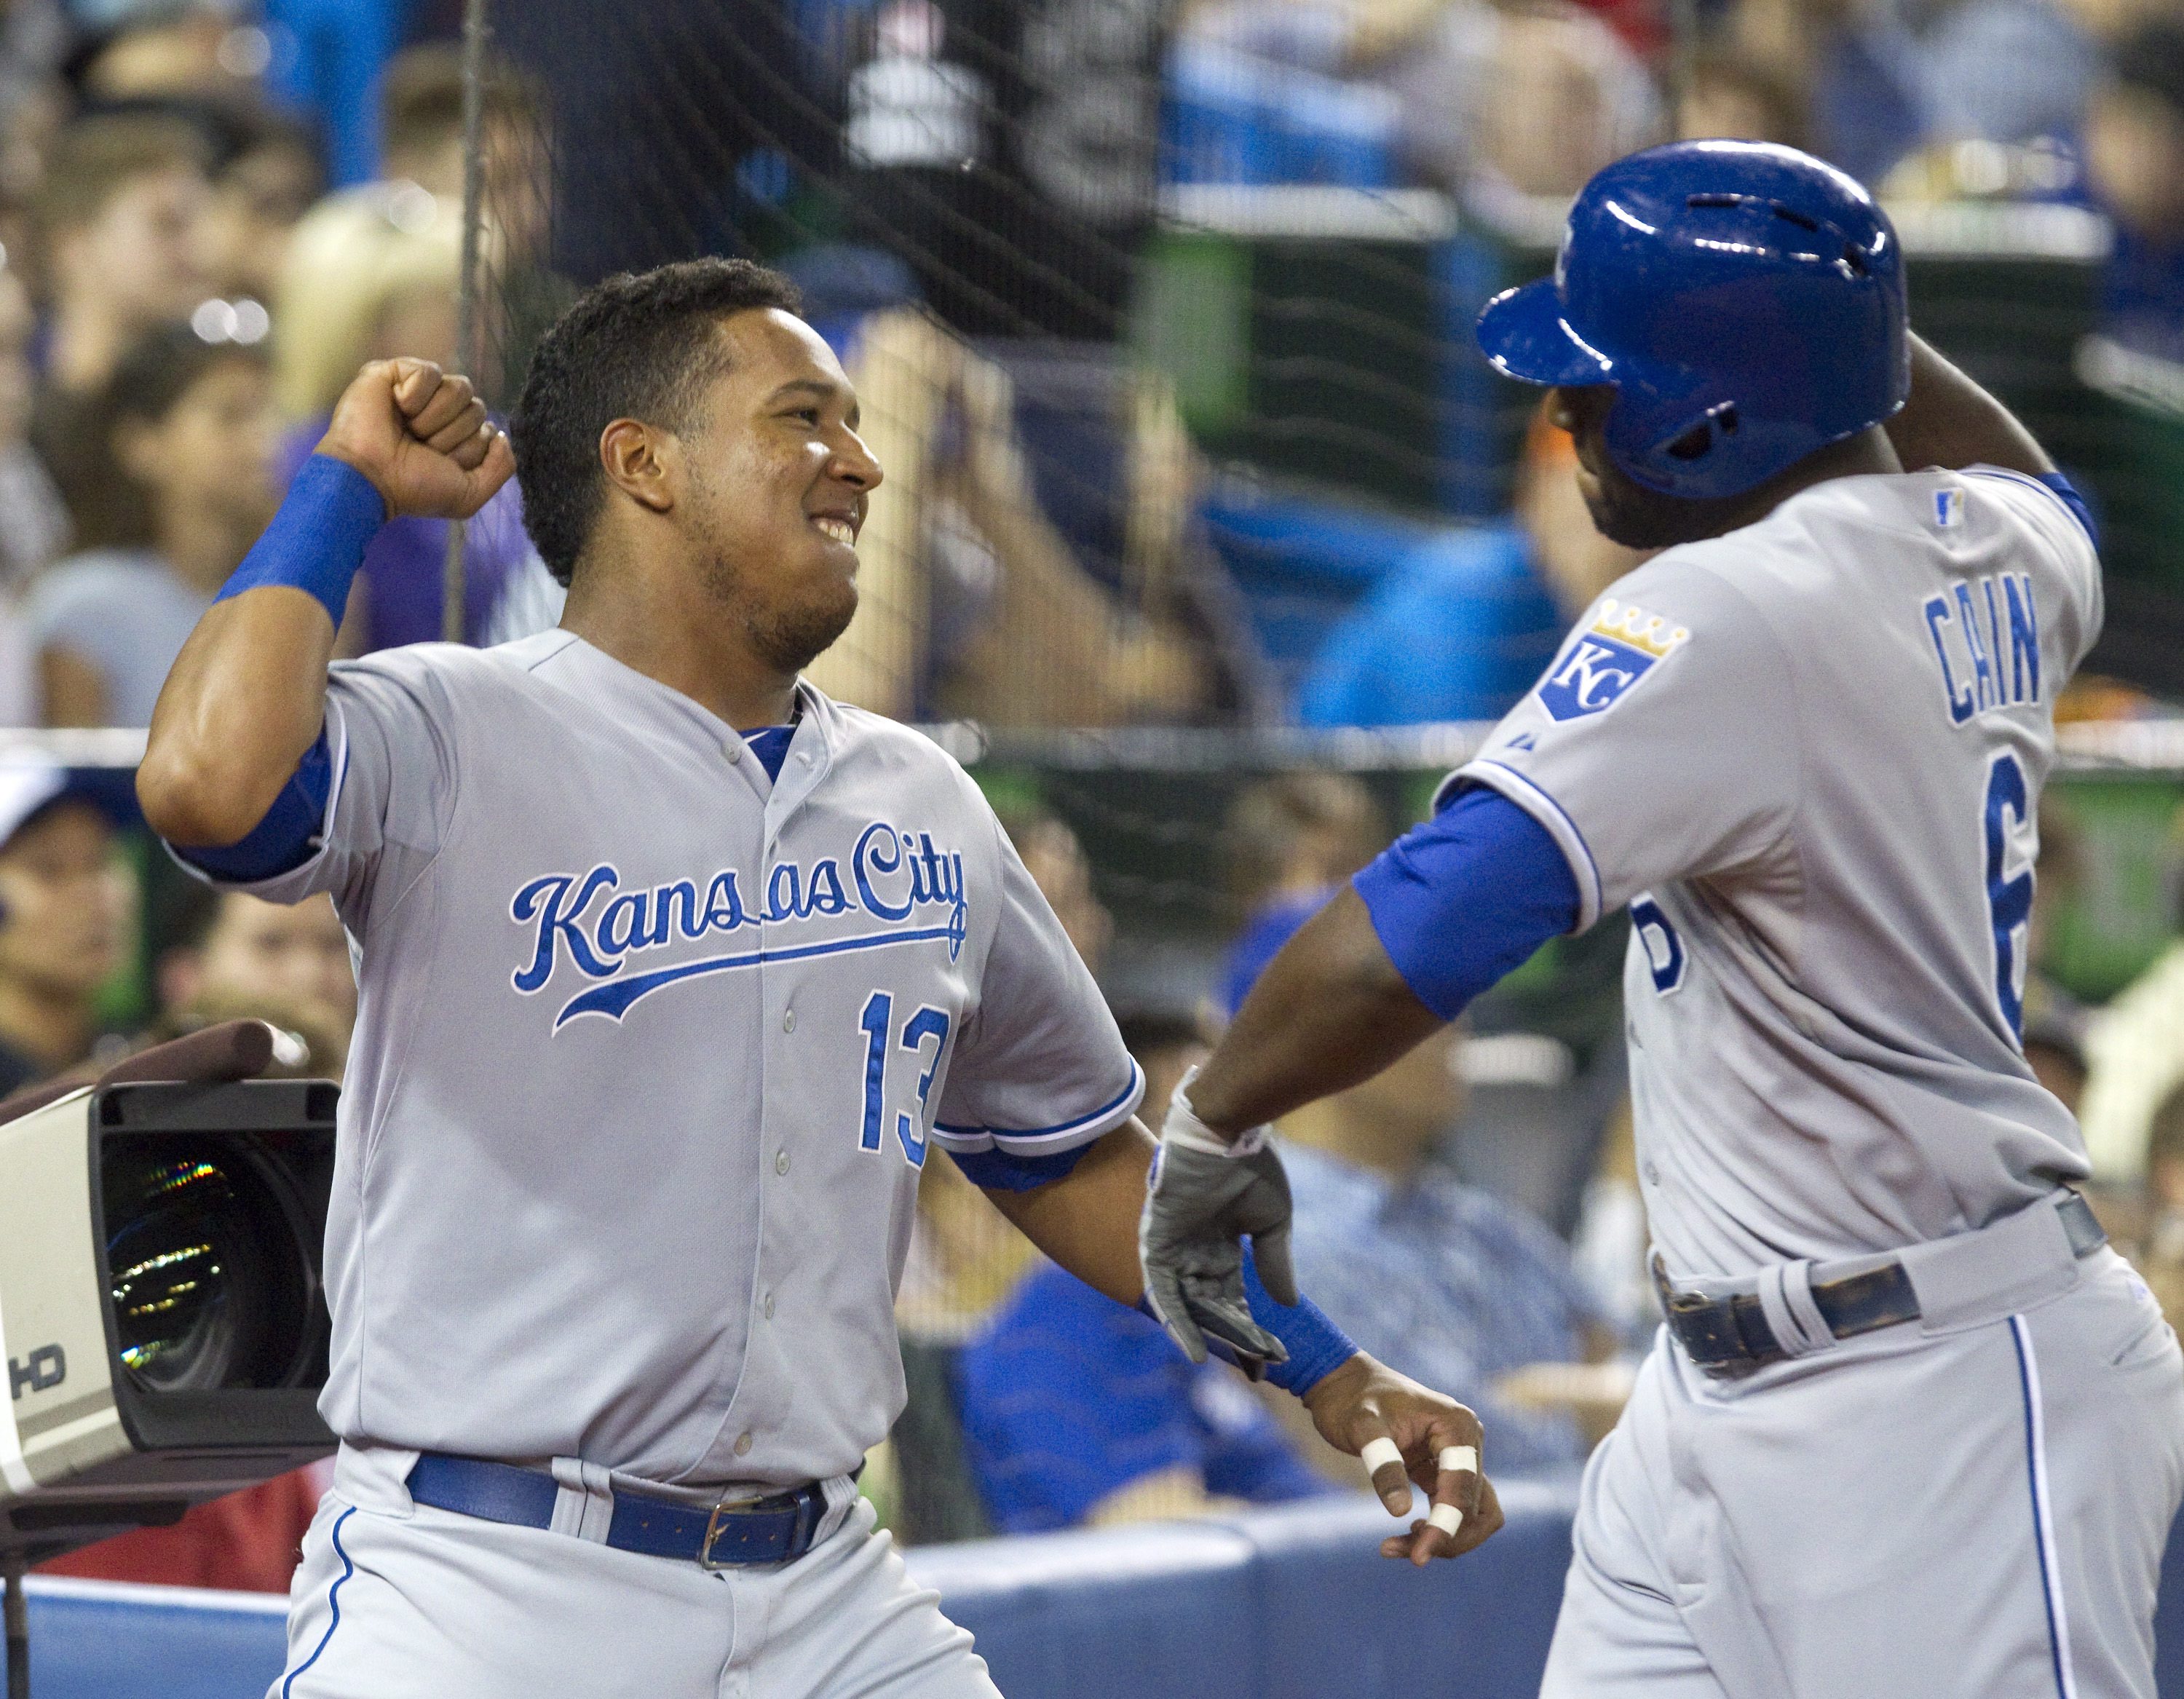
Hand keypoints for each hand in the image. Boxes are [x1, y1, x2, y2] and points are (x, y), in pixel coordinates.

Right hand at [316, 359, 515, 521]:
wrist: (370, 478)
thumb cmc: (413, 488)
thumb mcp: (469, 495)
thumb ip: (501, 468)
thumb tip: (501, 435)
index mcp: (456, 435)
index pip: (487, 429)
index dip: (468, 450)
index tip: (437, 463)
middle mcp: (439, 411)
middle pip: (477, 407)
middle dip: (452, 435)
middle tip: (420, 447)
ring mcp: (418, 390)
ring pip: (459, 388)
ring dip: (435, 418)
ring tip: (408, 430)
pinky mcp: (394, 372)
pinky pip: (430, 372)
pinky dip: (416, 396)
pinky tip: (397, 408)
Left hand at [1138, 1080, 1294, 1367]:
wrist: (1224, 1128)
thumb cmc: (1250, 1164)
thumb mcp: (1272, 1220)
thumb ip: (1275, 1262)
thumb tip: (1287, 1305)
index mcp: (1223, 1245)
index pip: (1235, 1297)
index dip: (1253, 1328)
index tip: (1273, 1357)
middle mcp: (1196, 1251)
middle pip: (1211, 1306)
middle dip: (1234, 1339)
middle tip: (1257, 1370)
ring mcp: (1174, 1247)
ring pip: (1188, 1303)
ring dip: (1208, 1334)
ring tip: (1231, 1363)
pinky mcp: (1156, 1242)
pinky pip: (1161, 1290)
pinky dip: (1175, 1320)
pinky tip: (1194, 1350)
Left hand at [1302, 1353, 1501, 1565]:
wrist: (1342, 1384)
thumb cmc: (1352, 1399)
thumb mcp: (1362, 1427)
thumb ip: (1383, 1464)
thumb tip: (1401, 1512)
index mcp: (1458, 1426)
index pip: (1463, 1489)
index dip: (1446, 1526)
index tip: (1419, 1555)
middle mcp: (1467, 1443)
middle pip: (1478, 1510)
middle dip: (1447, 1538)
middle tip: (1403, 1554)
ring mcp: (1458, 1458)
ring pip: (1470, 1516)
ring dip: (1443, 1539)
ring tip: (1395, 1548)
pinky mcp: (1442, 1471)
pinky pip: (1450, 1510)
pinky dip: (1434, 1529)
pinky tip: (1401, 1535)